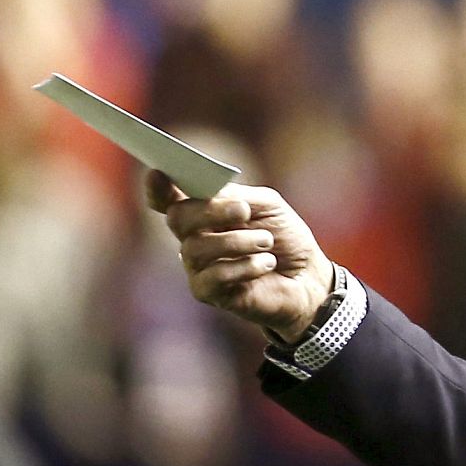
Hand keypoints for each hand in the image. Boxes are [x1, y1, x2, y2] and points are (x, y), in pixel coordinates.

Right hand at [145, 170, 334, 342]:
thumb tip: (210, 194)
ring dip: (237, 241)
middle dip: (210, 210)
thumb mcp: (267, 205)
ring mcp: (197, 266)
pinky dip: (244, 267)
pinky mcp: (208, 292)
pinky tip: (266, 263)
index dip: (158, 187)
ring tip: (266, 242)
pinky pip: (213, 277)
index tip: (158, 172)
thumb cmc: (284, 238)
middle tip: (244, 211)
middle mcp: (193, 237)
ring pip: (195, 248)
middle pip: (177, 218)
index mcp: (203, 212)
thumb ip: (237, 195)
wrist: (307, 276)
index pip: (168, 199)